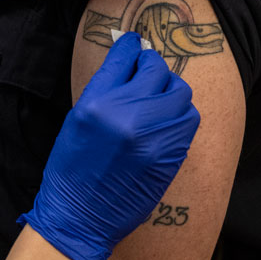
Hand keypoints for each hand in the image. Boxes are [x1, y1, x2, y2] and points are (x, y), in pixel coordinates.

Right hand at [18, 35, 199, 259]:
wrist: (81, 216)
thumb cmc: (72, 167)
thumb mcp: (78, 119)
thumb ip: (105, 88)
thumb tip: (128, 61)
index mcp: (98, 104)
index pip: (124, 58)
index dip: (132, 46)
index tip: (135, 44)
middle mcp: (129, 116)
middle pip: (157, 71)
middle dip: (153, 67)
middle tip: (146, 73)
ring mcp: (154, 137)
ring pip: (181, 94)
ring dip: (170, 92)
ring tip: (158, 100)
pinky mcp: (171, 156)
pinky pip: (188, 121)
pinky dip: (179, 116)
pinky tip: (165, 123)